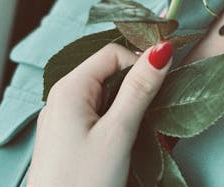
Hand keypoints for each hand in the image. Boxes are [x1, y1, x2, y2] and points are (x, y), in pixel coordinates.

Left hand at [27, 40, 172, 186]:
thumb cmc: (83, 183)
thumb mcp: (118, 133)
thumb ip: (140, 88)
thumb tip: (161, 49)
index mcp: (69, 88)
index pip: (113, 54)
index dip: (139, 64)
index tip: (160, 85)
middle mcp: (61, 98)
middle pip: (109, 73)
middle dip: (135, 88)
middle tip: (153, 112)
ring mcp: (62, 119)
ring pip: (105, 96)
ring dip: (128, 107)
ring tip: (140, 132)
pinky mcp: (67, 139)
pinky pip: (97, 116)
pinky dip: (116, 123)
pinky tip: (124, 143)